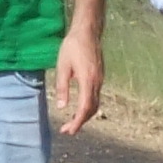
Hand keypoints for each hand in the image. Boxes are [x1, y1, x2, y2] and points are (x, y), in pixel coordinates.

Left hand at [49, 23, 103, 137]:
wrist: (88, 31)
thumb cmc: (72, 46)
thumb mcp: (62, 66)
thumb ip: (62, 87)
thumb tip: (62, 107)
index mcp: (87, 80)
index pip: (85, 108)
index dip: (77, 122)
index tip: (68, 131)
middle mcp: (97, 82)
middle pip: (92, 109)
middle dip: (80, 122)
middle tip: (67, 130)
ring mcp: (100, 79)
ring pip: (95, 104)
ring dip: (85, 115)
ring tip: (72, 122)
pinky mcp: (99, 76)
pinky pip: (95, 96)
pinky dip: (88, 106)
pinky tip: (79, 108)